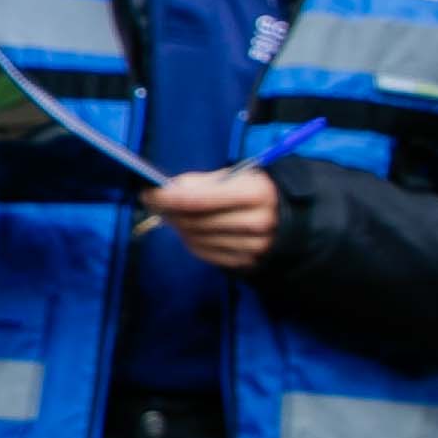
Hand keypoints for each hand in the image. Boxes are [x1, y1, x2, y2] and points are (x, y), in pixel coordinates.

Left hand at [144, 164, 282, 268]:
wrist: (288, 215)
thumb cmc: (254, 189)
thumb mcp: (235, 176)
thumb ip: (201, 182)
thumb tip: (168, 189)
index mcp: (255, 193)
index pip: (198, 200)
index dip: (167, 198)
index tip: (149, 193)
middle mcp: (257, 221)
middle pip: (195, 221)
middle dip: (168, 212)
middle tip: (154, 203)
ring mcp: (254, 245)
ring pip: (197, 239)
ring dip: (177, 226)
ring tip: (172, 215)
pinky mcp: (248, 261)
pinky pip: (206, 253)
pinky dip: (190, 241)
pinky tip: (188, 230)